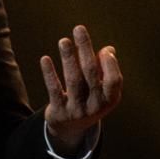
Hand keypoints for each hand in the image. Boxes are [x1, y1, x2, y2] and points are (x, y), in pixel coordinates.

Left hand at [40, 25, 122, 154]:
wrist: (71, 129)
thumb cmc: (89, 99)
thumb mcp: (102, 89)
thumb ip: (106, 69)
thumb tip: (108, 50)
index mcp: (110, 99)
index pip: (114, 80)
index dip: (110, 64)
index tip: (103, 50)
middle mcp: (95, 106)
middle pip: (91, 73)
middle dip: (85, 49)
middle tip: (79, 29)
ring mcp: (77, 110)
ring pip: (73, 80)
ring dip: (68, 58)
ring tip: (63, 41)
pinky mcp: (59, 111)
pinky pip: (54, 90)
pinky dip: (50, 74)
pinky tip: (45, 59)